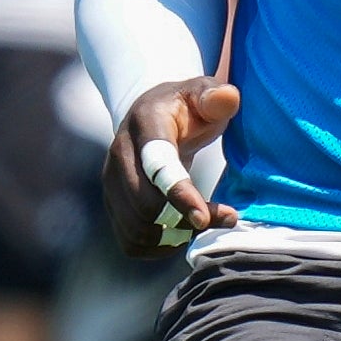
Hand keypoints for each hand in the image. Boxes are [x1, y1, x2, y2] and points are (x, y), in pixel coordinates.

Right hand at [106, 76, 242, 259]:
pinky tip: (184, 234)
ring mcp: (111, 182)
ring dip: (175, 237)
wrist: (152, 117)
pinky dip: (160, 248)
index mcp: (145, 123)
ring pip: (137, 229)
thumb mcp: (203, 93)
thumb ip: (216, 96)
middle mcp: (119, 154)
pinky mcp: (113, 205)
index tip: (204, 218)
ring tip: (204, 223)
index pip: (157, 165)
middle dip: (184, 219)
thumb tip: (229, 97)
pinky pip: (132, 242)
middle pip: (145, 205)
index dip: (180, 194)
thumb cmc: (187, 106)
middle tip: (220, 216)